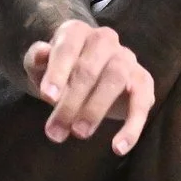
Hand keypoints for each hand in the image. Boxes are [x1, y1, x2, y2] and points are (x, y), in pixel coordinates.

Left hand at [23, 20, 155, 153]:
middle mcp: (105, 40)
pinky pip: (141, 103)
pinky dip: (132, 127)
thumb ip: (36, 59)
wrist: (86, 77)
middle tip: (55, 131)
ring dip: (95, 110)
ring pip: (115, 79)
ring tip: (79, 134)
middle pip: (89, 69)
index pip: (67, 48)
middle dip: (70, 102)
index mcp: (77, 32)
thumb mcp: (40, 66)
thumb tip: (41, 54)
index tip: (47, 98)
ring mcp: (127, 59)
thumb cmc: (60, 72)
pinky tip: (118, 148)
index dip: (57, 72)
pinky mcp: (143, 81)